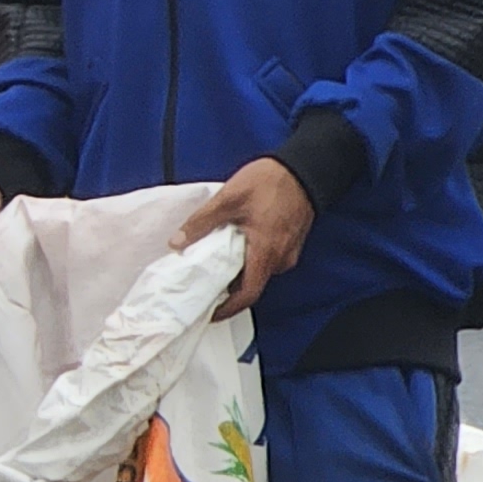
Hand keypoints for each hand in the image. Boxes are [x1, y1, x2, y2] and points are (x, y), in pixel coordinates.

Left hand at [174, 156, 315, 316]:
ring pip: (260, 271)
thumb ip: (201, 223)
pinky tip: (234, 246)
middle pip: (252, 285)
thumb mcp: (228, 199)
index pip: (248, 294)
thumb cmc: (270, 182)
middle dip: (228, 288)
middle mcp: (281, 259)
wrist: (305, 168)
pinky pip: (268, 259)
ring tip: (214, 262)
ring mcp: (288, 252)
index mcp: (265, 253)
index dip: (228, 308)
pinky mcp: (290, 243)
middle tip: (203, 283)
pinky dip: (250, 259)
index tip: (209, 313)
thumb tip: (176, 244)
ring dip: (239, 271)